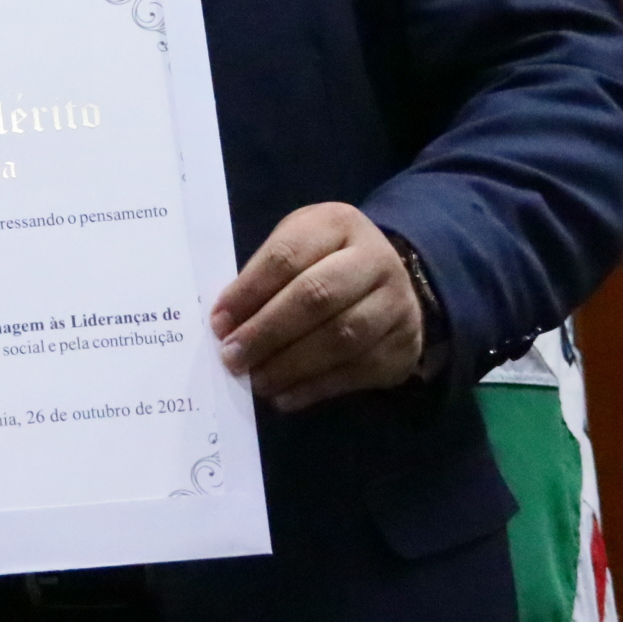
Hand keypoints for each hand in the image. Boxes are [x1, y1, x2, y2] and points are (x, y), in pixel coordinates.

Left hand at [209, 203, 423, 411]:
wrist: (395, 280)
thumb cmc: (326, 261)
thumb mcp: (297, 245)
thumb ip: (264, 275)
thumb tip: (226, 323)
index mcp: (337, 225)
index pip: (287, 257)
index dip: (249, 291)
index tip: (218, 323)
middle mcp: (374, 259)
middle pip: (317, 296)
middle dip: (267, 332)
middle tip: (233, 358)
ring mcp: (396, 303)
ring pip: (341, 338)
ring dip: (290, 365)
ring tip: (256, 381)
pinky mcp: (403, 345)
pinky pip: (357, 371)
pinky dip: (315, 388)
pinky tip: (285, 396)